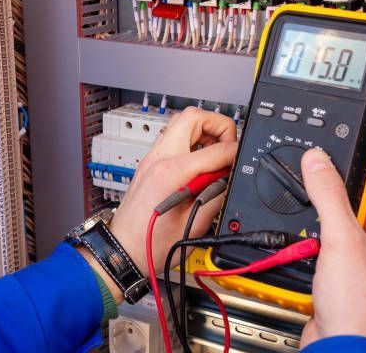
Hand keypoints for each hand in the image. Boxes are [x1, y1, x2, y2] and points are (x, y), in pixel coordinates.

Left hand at [83, 107, 237, 302]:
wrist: (123, 249)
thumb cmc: (151, 244)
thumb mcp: (196, 224)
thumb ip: (218, 194)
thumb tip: (231, 175)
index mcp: (172, 172)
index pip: (215, 148)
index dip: (235, 152)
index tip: (241, 160)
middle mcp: (159, 159)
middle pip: (192, 116)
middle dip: (218, 125)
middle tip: (228, 145)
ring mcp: (151, 158)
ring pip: (181, 123)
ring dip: (203, 132)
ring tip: (216, 154)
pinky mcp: (149, 163)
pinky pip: (174, 139)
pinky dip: (191, 142)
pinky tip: (200, 163)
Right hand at [299, 149, 365, 349]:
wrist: (340, 346)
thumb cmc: (360, 306)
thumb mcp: (342, 239)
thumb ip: (329, 195)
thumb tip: (319, 162)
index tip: (353, 144)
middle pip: (362, 202)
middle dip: (339, 190)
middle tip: (319, 172)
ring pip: (343, 223)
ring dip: (324, 215)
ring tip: (310, 207)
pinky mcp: (345, 273)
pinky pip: (331, 243)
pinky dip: (317, 237)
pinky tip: (307, 236)